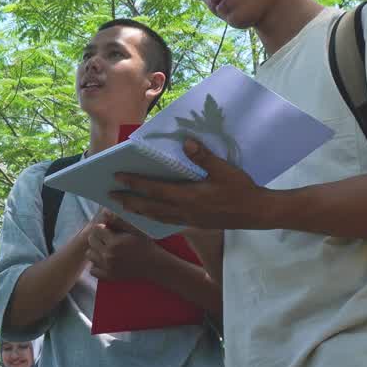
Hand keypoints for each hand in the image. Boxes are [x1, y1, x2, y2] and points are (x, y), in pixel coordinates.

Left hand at [85, 211, 160, 280]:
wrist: (154, 265)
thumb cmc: (145, 245)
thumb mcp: (134, 229)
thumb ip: (118, 220)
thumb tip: (104, 212)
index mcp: (114, 242)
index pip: (96, 229)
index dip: (102, 227)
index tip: (108, 229)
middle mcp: (108, 255)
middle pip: (91, 241)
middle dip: (97, 237)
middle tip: (107, 238)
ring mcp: (107, 267)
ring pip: (90, 255)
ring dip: (96, 250)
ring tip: (106, 249)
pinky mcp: (109, 277)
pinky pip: (93, 270)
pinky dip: (97, 265)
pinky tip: (106, 261)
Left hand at [113, 139, 270, 228]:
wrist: (257, 213)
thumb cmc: (241, 190)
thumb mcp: (224, 170)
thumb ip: (203, 157)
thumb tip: (186, 143)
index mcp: (189, 197)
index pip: (155, 189)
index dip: (135, 183)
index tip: (117, 177)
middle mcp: (185, 211)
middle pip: (150, 207)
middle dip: (129, 201)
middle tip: (110, 197)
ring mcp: (189, 220)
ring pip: (157, 217)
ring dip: (139, 211)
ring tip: (124, 207)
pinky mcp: (195, 224)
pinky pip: (168, 221)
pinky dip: (155, 218)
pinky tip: (150, 216)